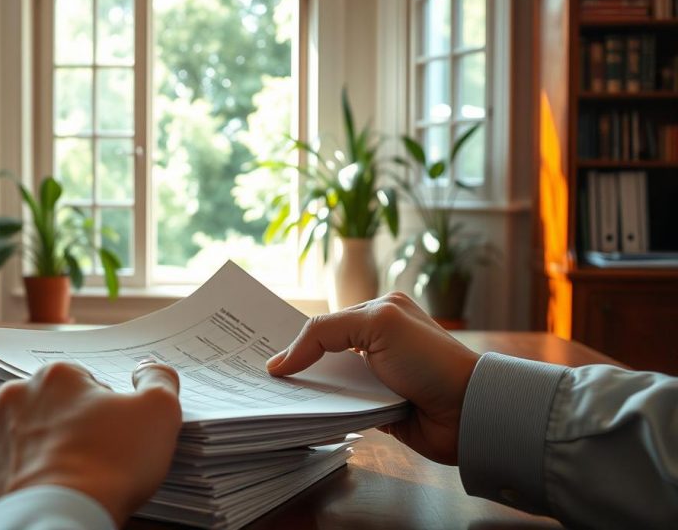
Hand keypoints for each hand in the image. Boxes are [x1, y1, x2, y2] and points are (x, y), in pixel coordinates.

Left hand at [0, 360, 181, 525]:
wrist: (61, 518)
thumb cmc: (110, 464)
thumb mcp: (158, 412)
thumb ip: (158, 380)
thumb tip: (151, 368)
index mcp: (55, 376)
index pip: (86, 383)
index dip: (106, 409)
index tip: (115, 434)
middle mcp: (16, 397)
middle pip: (53, 405)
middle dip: (72, 425)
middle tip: (97, 456)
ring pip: (27, 434)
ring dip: (45, 447)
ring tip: (72, 475)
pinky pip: (8, 464)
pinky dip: (25, 473)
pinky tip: (49, 487)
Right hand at [266, 292, 478, 464]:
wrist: (467, 412)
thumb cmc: (429, 360)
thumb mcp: (375, 325)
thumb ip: (324, 333)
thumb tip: (279, 362)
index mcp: (378, 312)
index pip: (326, 322)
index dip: (296, 337)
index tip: (261, 350)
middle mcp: (377, 342)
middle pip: (325, 352)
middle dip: (298, 364)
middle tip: (260, 377)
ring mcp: (378, 376)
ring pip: (330, 383)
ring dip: (310, 391)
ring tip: (273, 399)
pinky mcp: (379, 408)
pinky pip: (343, 408)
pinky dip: (327, 412)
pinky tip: (303, 415)